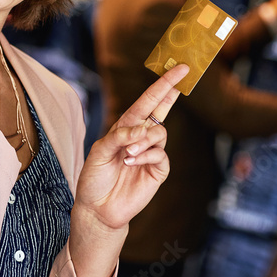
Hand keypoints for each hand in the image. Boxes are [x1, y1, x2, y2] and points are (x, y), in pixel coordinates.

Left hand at [74, 64, 188, 229]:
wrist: (98, 208)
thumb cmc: (94, 177)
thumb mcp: (99, 151)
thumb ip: (118, 136)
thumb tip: (141, 129)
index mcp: (125, 127)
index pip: (146, 102)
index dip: (163, 85)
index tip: (179, 68)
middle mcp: (140, 137)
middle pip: (161, 109)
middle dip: (170, 91)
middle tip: (182, 74)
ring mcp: (150, 153)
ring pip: (160, 133)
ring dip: (144, 139)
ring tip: (128, 154)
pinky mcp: (158, 170)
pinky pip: (160, 155)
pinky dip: (146, 156)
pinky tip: (131, 163)